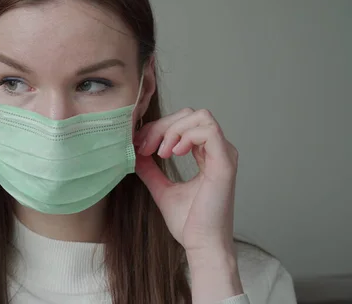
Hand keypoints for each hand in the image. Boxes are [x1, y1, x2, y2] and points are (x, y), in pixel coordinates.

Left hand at [134, 108, 238, 253]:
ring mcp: (224, 155)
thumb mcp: (161, 189)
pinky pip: (208, 131)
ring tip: (159, 152)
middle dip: (161, 125)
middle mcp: (218, 151)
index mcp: (207, 155)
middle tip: (144, 147)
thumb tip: (135, 153)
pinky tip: (171, 154)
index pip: (183, 123)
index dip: (158, 128)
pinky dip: (185, 136)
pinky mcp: (225, 163)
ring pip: (199, 117)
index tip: (139, 145)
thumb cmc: (188, 223)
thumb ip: (150, 170)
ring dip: (173, 129)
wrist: (201, 245)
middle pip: (189, 115)